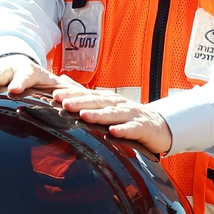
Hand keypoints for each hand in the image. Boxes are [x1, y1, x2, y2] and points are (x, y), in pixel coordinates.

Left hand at [51, 85, 172, 153]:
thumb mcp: (105, 103)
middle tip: (64, 103)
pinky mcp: (143, 128)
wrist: (159, 126)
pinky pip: (132, 129)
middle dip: (81, 102)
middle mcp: (118, 104)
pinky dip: (123, 130)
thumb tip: (63, 80)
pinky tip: (113, 132)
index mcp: (107, 99)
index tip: (54, 95)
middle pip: (98, 103)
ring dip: (99, 115)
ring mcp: (131, 115)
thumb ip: (84, 93)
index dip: (71, 94)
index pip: (87, 95)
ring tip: (84, 116)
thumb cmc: (128, 115)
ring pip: (113, 114)